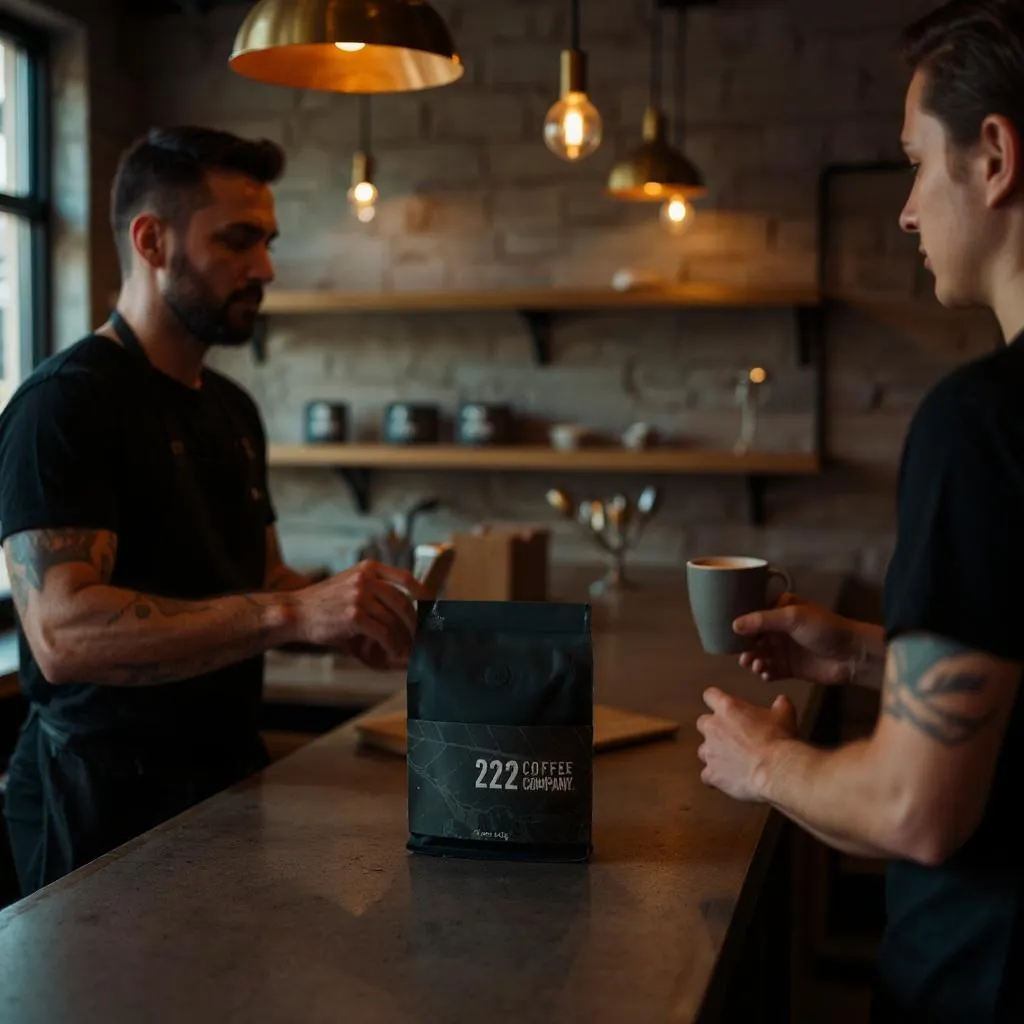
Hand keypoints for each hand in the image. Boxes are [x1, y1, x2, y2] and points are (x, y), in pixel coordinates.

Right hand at [294, 560, 428, 663]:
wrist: (298, 612)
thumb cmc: (327, 603)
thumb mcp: (352, 584)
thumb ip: (377, 589)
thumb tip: (409, 606)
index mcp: (368, 568)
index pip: (406, 578)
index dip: (423, 594)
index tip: (432, 609)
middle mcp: (365, 579)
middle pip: (403, 601)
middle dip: (415, 622)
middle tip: (422, 636)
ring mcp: (359, 596)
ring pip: (392, 619)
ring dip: (404, 637)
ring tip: (409, 648)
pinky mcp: (353, 616)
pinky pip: (382, 632)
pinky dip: (392, 644)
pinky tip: (394, 651)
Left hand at [696, 688, 797, 801]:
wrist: (775, 769)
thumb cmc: (778, 739)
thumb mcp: (784, 715)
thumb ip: (780, 705)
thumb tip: (782, 700)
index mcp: (727, 708)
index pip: (710, 695)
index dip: (716, 701)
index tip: (723, 707)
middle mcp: (713, 727)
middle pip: (703, 723)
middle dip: (713, 729)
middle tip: (730, 736)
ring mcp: (710, 752)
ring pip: (703, 750)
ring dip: (714, 753)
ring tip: (730, 760)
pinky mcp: (712, 774)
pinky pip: (706, 776)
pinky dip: (715, 777)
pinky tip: (727, 780)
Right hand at [732, 594, 859, 686]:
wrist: (852, 655)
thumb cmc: (825, 628)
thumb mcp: (792, 617)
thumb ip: (762, 620)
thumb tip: (734, 625)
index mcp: (780, 609)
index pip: (753, 613)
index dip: (741, 622)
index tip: (728, 631)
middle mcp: (779, 629)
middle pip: (752, 637)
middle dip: (744, 646)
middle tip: (743, 654)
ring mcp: (784, 649)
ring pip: (759, 655)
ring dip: (753, 660)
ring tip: (755, 665)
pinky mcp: (789, 668)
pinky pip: (769, 671)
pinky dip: (764, 673)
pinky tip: (765, 674)